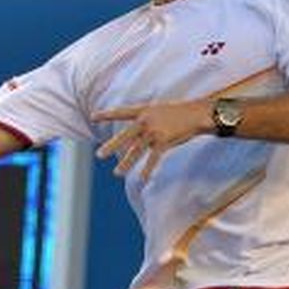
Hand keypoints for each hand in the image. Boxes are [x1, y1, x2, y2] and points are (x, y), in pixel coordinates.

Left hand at [92, 99, 213, 180]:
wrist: (197, 114)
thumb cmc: (178, 112)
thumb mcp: (158, 110)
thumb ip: (146, 121)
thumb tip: (138, 135)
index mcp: (142, 111)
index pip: (120, 113)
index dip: (106, 115)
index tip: (92, 117)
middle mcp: (145, 121)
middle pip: (124, 136)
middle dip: (111, 146)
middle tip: (99, 155)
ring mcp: (154, 132)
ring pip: (136, 150)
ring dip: (126, 163)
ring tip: (116, 173)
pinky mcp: (164, 141)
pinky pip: (153, 158)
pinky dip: (148, 169)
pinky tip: (141, 178)